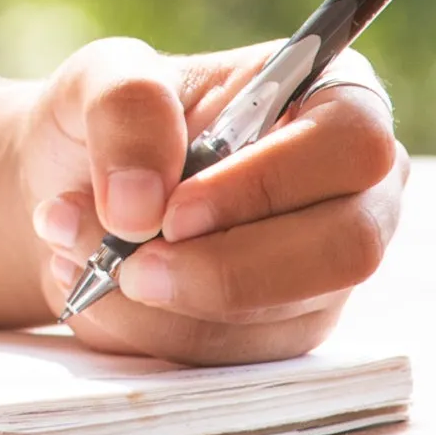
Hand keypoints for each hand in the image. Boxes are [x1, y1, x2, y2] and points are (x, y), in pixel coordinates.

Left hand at [11, 37, 405, 363]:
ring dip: (168, 307)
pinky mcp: (287, 331)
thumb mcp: (101, 74)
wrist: (79, 186)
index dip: (266, 184)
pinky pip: (237, 360)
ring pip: (285, 318)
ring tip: (78, 259)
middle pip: (347, 250)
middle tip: (130, 267)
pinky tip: (95, 289)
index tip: (172, 212)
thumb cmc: (114, 118)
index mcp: (339, 99)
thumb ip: (126, 106)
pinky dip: (150, 333)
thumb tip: (140, 204)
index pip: (350, 145)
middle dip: (228, 272)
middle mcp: (357, 192)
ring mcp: (329, 271)